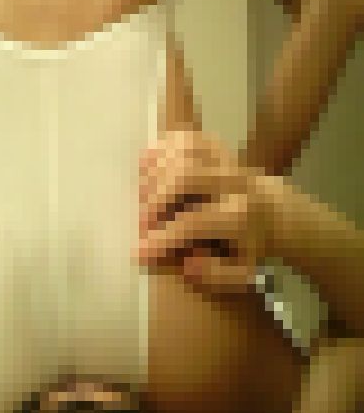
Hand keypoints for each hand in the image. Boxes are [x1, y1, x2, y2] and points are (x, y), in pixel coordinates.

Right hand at [137, 130, 264, 293]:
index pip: (193, 223)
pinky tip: (151, 170)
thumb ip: (215, 275)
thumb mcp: (241, 272)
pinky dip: (162, 150)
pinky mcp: (217, 147)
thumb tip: (186, 264)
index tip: (138, 253)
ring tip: (145, 197)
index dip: (161, 238)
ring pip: (183, 150)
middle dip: (155, 199)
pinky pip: (185, 138)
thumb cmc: (249, 247)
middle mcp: (233, 182)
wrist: (274, 212)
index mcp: (240, 216)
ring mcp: (225, 159)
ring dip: (156, 172)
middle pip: (185, 176)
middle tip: (143, 223)